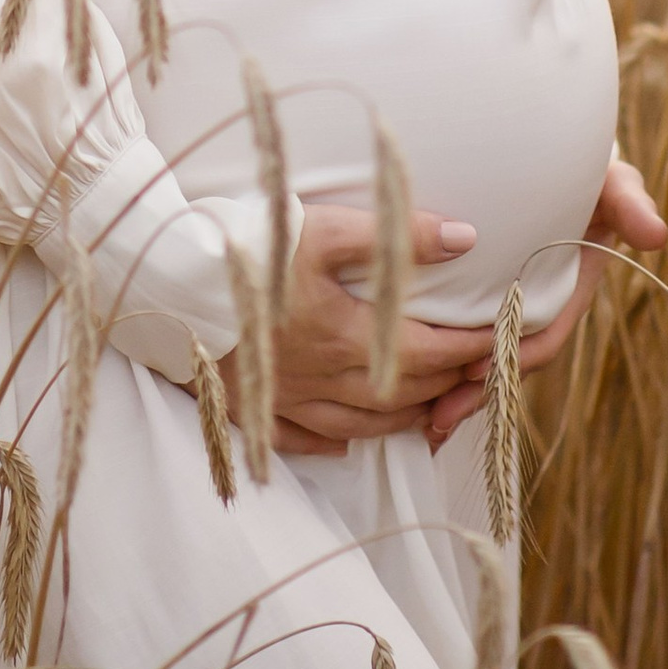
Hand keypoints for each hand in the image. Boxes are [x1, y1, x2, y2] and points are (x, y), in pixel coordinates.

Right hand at [226, 199, 498, 456]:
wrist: (163, 285)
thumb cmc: (244, 250)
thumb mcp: (322, 228)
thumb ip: (395, 236)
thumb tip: (465, 238)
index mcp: (347, 337)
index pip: (431, 352)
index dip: (473, 347)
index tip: (504, 337)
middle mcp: (324, 380)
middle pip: (404, 392)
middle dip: (449, 382)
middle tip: (477, 367)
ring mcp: (287, 399)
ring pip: (364, 425)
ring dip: (406, 416)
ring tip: (431, 402)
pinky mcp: (254, 408)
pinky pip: (306, 440)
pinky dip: (337, 440)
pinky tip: (349, 438)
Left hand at [422, 154, 667, 454]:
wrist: (549, 157)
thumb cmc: (583, 173)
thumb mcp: (610, 184)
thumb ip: (629, 203)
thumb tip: (656, 236)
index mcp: (565, 290)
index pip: (542, 335)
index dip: (515, 355)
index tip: (479, 367)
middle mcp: (534, 304)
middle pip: (505, 359)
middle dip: (476, 388)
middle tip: (439, 412)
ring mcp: (503, 304)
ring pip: (477, 356)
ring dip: (452, 387)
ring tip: (421, 417)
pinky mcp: (470, 295)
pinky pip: (454, 334)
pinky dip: (435, 359)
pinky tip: (405, 383)